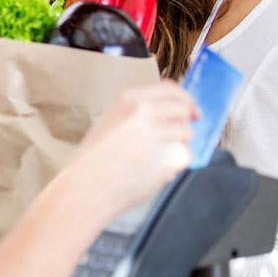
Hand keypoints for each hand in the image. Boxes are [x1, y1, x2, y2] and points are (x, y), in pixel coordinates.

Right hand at [72, 81, 195, 213]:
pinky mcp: (169, 156)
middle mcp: (145, 111)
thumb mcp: (110, 122)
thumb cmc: (93, 161)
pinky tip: (151, 172)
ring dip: (176, 146)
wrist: (86, 187)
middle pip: (183, 109)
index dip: (186, 100)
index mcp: (128, 99)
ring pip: (186, 134)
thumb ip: (138, 113)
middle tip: (172, 140)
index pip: (171, 89)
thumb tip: (169, 115)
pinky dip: (173, 166)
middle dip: (182, 124)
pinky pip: (183, 157)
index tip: (191, 111)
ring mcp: (158, 132)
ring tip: (150, 160)